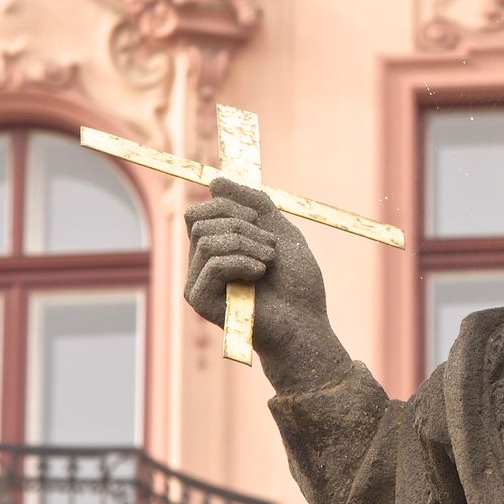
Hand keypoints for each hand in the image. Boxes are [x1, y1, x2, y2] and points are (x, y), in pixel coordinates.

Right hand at [184, 177, 347, 389]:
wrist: (305, 322)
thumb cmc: (296, 283)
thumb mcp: (279, 230)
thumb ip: (252, 203)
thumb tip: (214, 181)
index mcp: (218, 248)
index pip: (202, 210)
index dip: (230, 205)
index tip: (260, 221)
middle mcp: (202, 264)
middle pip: (199, 220)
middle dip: (242, 224)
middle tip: (270, 247)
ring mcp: (198, 283)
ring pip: (206, 239)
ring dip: (248, 244)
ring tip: (269, 262)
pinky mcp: (199, 300)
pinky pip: (212, 262)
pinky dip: (243, 261)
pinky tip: (260, 275)